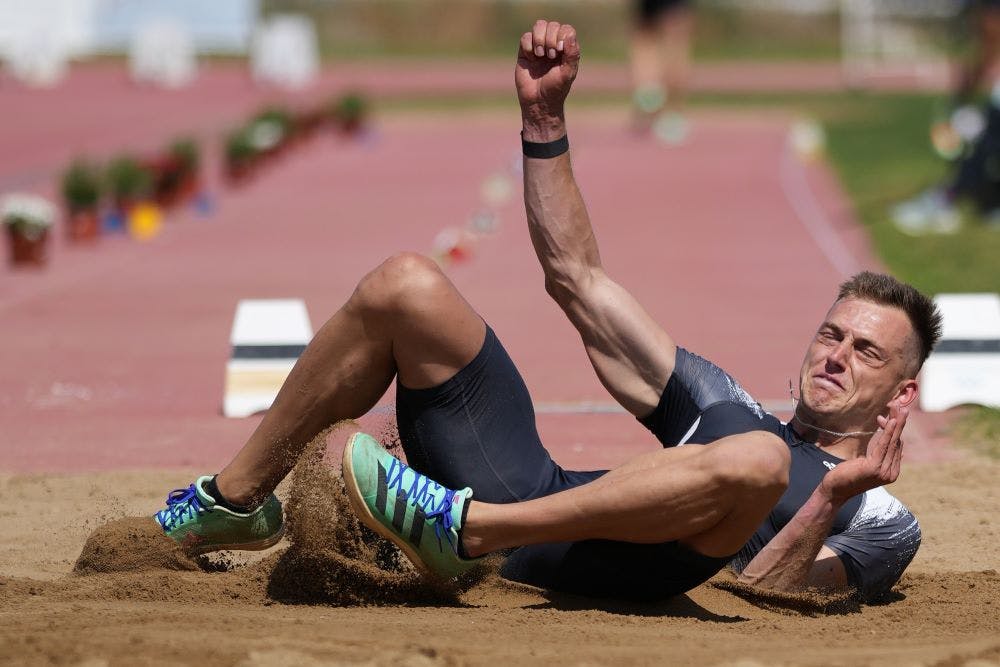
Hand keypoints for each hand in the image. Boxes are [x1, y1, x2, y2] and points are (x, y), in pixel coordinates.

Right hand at [516, 20, 580, 140]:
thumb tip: (569, 34)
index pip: (566, 29)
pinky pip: (525, 37)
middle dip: (550, 39)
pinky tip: (531, 57)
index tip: (560, 52)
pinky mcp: (525, 52)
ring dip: (539, 39)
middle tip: (551, 56)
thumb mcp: (568, 73)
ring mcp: (538, 47)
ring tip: (540, 55)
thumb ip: (572, 54)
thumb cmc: (556, 88)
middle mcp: (553, 45)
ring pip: (539, 26)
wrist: (538, 101)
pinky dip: (528, 45)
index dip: (562, 36)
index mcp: (566, 48)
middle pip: (552, 25)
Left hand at [819, 405, 907, 504]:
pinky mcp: (875, 468)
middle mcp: (891, 473)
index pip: (896, 446)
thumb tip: (897, 444)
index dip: (894, 429)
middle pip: (896, 442)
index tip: (889, 414)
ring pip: (892, 442)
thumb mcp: (867, 463)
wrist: (834, 490)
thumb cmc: (848, 475)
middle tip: (901, 406)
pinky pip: (883, 445)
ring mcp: (884, 472)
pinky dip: (888, 432)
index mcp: (891, 472)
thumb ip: (881, 454)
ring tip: (898, 407)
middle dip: (899, 422)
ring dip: (896, 423)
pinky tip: (891, 421)